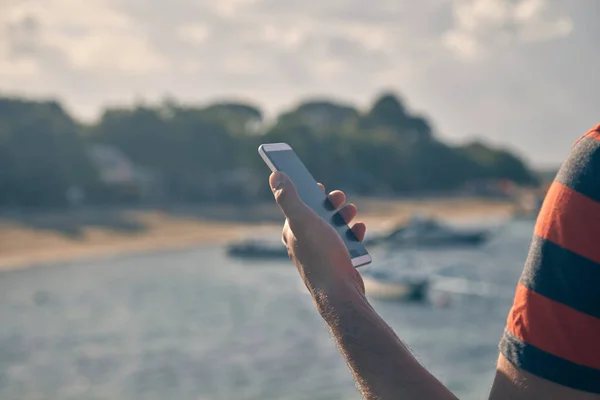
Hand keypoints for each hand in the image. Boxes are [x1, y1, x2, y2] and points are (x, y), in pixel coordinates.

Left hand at [269, 171, 366, 295]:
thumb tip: (274, 174)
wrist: (339, 292)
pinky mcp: (336, 263)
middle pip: (316, 216)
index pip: (295, 206)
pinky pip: (345, 244)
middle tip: (340, 197)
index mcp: (292, 232)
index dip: (305, 193)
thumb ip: (288, 197)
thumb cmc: (320, 255)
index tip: (318, 184)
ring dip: (343, 216)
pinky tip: (359, 229)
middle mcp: (303, 243)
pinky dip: (353, 234)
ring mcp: (320, 254)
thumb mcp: (303, 220)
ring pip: (332, 228)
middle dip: (329, 203)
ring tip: (352, 210)